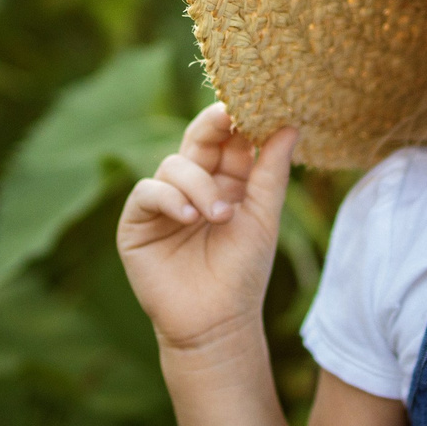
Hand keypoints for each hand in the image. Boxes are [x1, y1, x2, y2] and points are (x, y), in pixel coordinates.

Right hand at [118, 104, 297, 353]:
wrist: (217, 322)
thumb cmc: (243, 272)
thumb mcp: (263, 217)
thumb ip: (271, 171)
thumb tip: (289, 125)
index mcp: (224, 181)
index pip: (227, 139)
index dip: (236, 120)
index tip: (252, 103)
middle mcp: (191, 185)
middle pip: (197, 140)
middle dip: (212, 126)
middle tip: (228, 117)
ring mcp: (162, 202)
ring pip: (174, 165)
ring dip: (199, 185)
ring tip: (220, 216)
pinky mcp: (137, 222)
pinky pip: (148, 191)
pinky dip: (170, 199)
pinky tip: (189, 217)